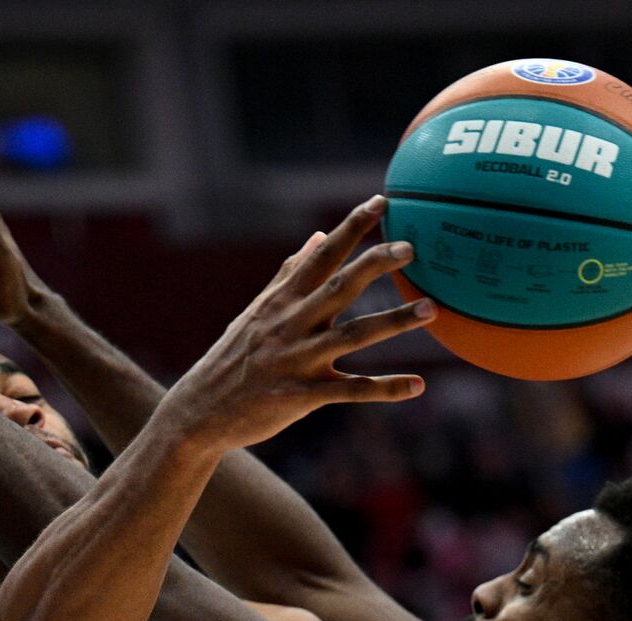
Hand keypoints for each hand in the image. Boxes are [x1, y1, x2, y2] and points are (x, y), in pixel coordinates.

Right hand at [163, 195, 433, 451]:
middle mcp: (290, 324)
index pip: (321, 255)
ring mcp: (296, 360)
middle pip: (338, 287)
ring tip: (431, 309)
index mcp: (282, 300)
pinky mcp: (301, 396)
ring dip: (393, 322)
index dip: (352, 227)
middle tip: (411, 247)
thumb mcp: (258, 310)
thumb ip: (290, 273)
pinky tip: (418, 386)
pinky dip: (384, 389)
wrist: (200, 410)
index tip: (382, 200)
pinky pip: (350, 392)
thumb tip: (318, 235)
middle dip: (374, 265)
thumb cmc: (235, 357)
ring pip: (351, 336)